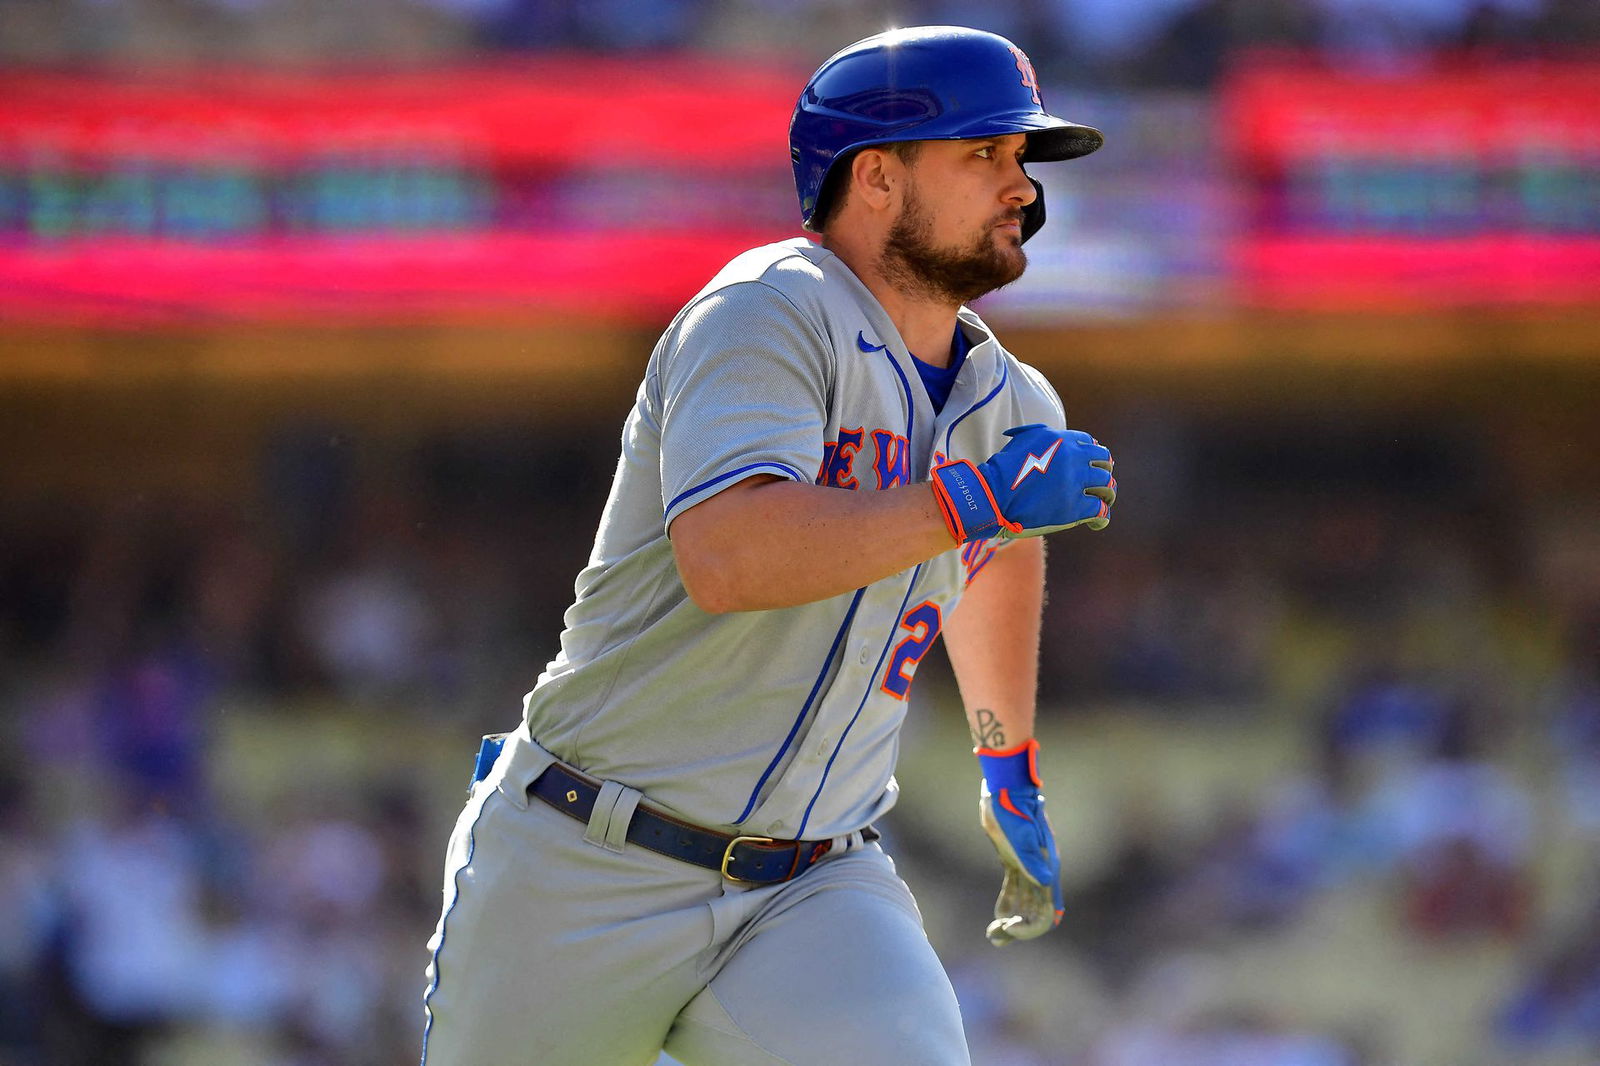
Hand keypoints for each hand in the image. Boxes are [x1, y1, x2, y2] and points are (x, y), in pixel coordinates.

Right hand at [931, 425, 1114, 543]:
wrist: (993, 496)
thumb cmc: (1003, 470)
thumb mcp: (1022, 440)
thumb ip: (1042, 434)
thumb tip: (1053, 435)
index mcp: (1062, 440)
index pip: (1092, 444)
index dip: (1094, 455)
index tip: (1091, 466)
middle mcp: (1073, 458)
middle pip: (1105, 463)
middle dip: (1104, 472)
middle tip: (1099, 484)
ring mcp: (1076, 483)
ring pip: (1107, 486)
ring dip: (1107, 494)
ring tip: (1101, 502)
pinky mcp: (1075, 508)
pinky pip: (1101, 510)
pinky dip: (1102, 516)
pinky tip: (1096, 522)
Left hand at [976, 738, 1062, 945]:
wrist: (1005, 789)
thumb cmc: (1014, 809)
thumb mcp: (1022, 834)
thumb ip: (1031, 857)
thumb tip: (1043, 881)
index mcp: (1047, 870)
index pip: (1048, 911)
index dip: (1032, 927)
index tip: (1010, 927)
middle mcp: (1041, 872)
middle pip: (1036, 912)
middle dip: (1019, 930)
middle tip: (995, 937)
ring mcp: (1028, 867)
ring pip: (1024, 903)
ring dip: (1011, 921)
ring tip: (992, 935)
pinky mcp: (1014, 861)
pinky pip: (1013, 889)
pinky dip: (1007, 904)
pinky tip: (997, 916)